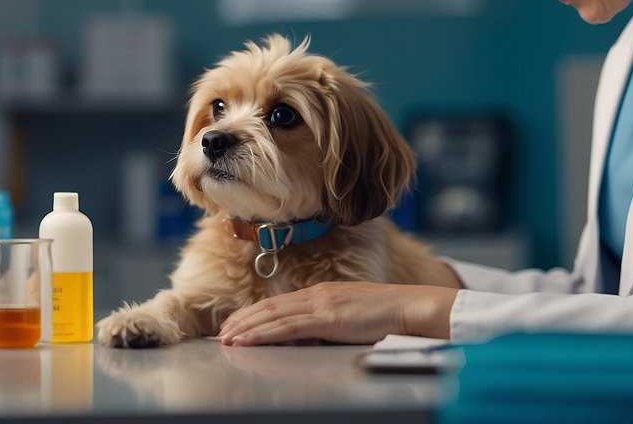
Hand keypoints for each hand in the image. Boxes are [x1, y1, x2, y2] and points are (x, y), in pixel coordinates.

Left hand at [218, 281, 456, 345]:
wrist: (410, 307)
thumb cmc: (388, 316)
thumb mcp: (352, 318)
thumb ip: (329, 325)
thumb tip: (310, 338)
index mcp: (323, 293)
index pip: (280, 304)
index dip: (255, 314)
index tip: (236, 324)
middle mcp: (318, 295)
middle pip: (270, 307)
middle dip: (243, 320)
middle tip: (221, 332)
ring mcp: (321, 304)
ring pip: (274, 316)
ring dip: (247, 328)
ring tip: (226, 338)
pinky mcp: (328, 318)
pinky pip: (288, 327)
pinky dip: (264, 333)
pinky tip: (249, 340)